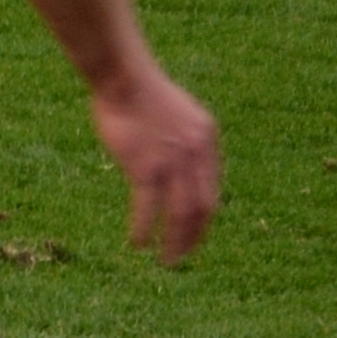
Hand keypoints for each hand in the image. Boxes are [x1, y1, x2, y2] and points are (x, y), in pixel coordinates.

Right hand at [90, 66, 221, 264]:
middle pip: (204, 208)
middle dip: (195, 237)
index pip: (213, 189)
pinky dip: (144, 229)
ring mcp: (174, 163)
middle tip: (183, 255)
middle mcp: (198, 155)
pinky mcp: (146, 168)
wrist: (123, 76)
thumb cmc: (138, 89)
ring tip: (167, 261)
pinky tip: (137, 242)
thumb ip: (180, 138)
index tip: (193, 232)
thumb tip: (174, 161)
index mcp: (207, 140)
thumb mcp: (174, 112)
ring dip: (175, 242)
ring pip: (181, 215)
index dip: (204, 216)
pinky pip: (148, 208)